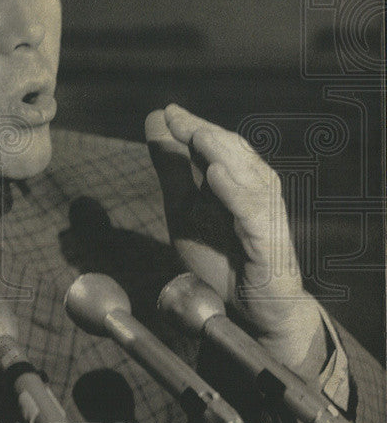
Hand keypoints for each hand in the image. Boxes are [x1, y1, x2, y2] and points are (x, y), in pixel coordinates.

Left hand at [145, 104, 322, 373]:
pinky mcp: (269, 243)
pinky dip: (235, 192)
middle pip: (232, 153)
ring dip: (221, 154)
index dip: (192, 126)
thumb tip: (154, 121)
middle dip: (202, 133)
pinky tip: (216, 175)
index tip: (165, 111)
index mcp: (237, 180)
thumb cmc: (221, 254)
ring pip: (247, 176)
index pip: (216, 144)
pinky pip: (253, 212)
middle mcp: (256, 191)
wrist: (249, 310)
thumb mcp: (184, 207)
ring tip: (196, 136)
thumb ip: (172, 168)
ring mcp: (265, 216)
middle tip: (175, 116)